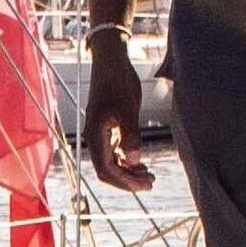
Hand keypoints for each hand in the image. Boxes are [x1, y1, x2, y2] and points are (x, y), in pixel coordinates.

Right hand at [82, 30, 155, 192]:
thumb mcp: (128, 108)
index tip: (144, 185)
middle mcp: (95, 137)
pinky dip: (126, 160)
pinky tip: (139, 162)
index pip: (106, 169)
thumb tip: (133, 161)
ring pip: (111, 162)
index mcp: (96, 135)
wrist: (111, 61)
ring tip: (148, 175)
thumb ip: (130, 136)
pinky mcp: (107, 128)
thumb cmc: (118, 81)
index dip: (124, 181)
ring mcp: (100, 133)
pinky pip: (113, 152)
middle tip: (150, 183)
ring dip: (128, 171)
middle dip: (128, 180)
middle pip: (107, 170)